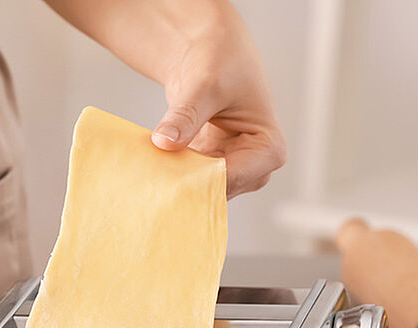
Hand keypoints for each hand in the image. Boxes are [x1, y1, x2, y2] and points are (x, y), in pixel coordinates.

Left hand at [150, 10, 285, 197]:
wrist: (208, 49)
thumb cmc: (220, 60)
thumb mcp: (203, 86)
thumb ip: (185, 116)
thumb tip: (164, 142)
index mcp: (269, 149)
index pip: (232, 178)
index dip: (198, 182)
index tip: (164, 182)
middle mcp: (255, 166)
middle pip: (215, 189)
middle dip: (184, 183)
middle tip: (151, 179)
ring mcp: (233, 169)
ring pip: (199, 189)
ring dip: (174, 180)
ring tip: (149, 170)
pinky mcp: (210, 168)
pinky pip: (188, 180)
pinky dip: (170, 174)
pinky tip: (151, 167)